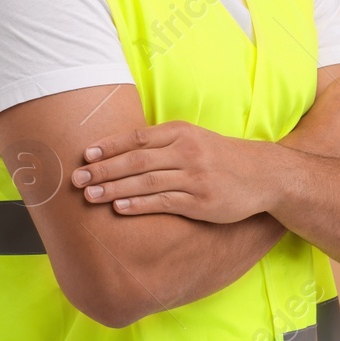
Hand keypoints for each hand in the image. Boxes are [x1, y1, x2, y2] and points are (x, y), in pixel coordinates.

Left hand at [68, 120, 274, 223]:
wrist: (263, 174)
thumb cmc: (218, 156)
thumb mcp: (192, 138)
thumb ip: (160, 142)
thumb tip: (116, 150)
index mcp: (180, 132)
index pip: (136, 138)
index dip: (108, 147)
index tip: (84, 155)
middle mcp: (186, 151)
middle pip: (136, 160)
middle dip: (103, 170)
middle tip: (77, 178)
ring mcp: (194, 177)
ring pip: (146, 182)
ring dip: (114, 188)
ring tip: (90, 195)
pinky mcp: (201, 202)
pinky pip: (164, 203)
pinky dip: (138, 204)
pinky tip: (119, 207)